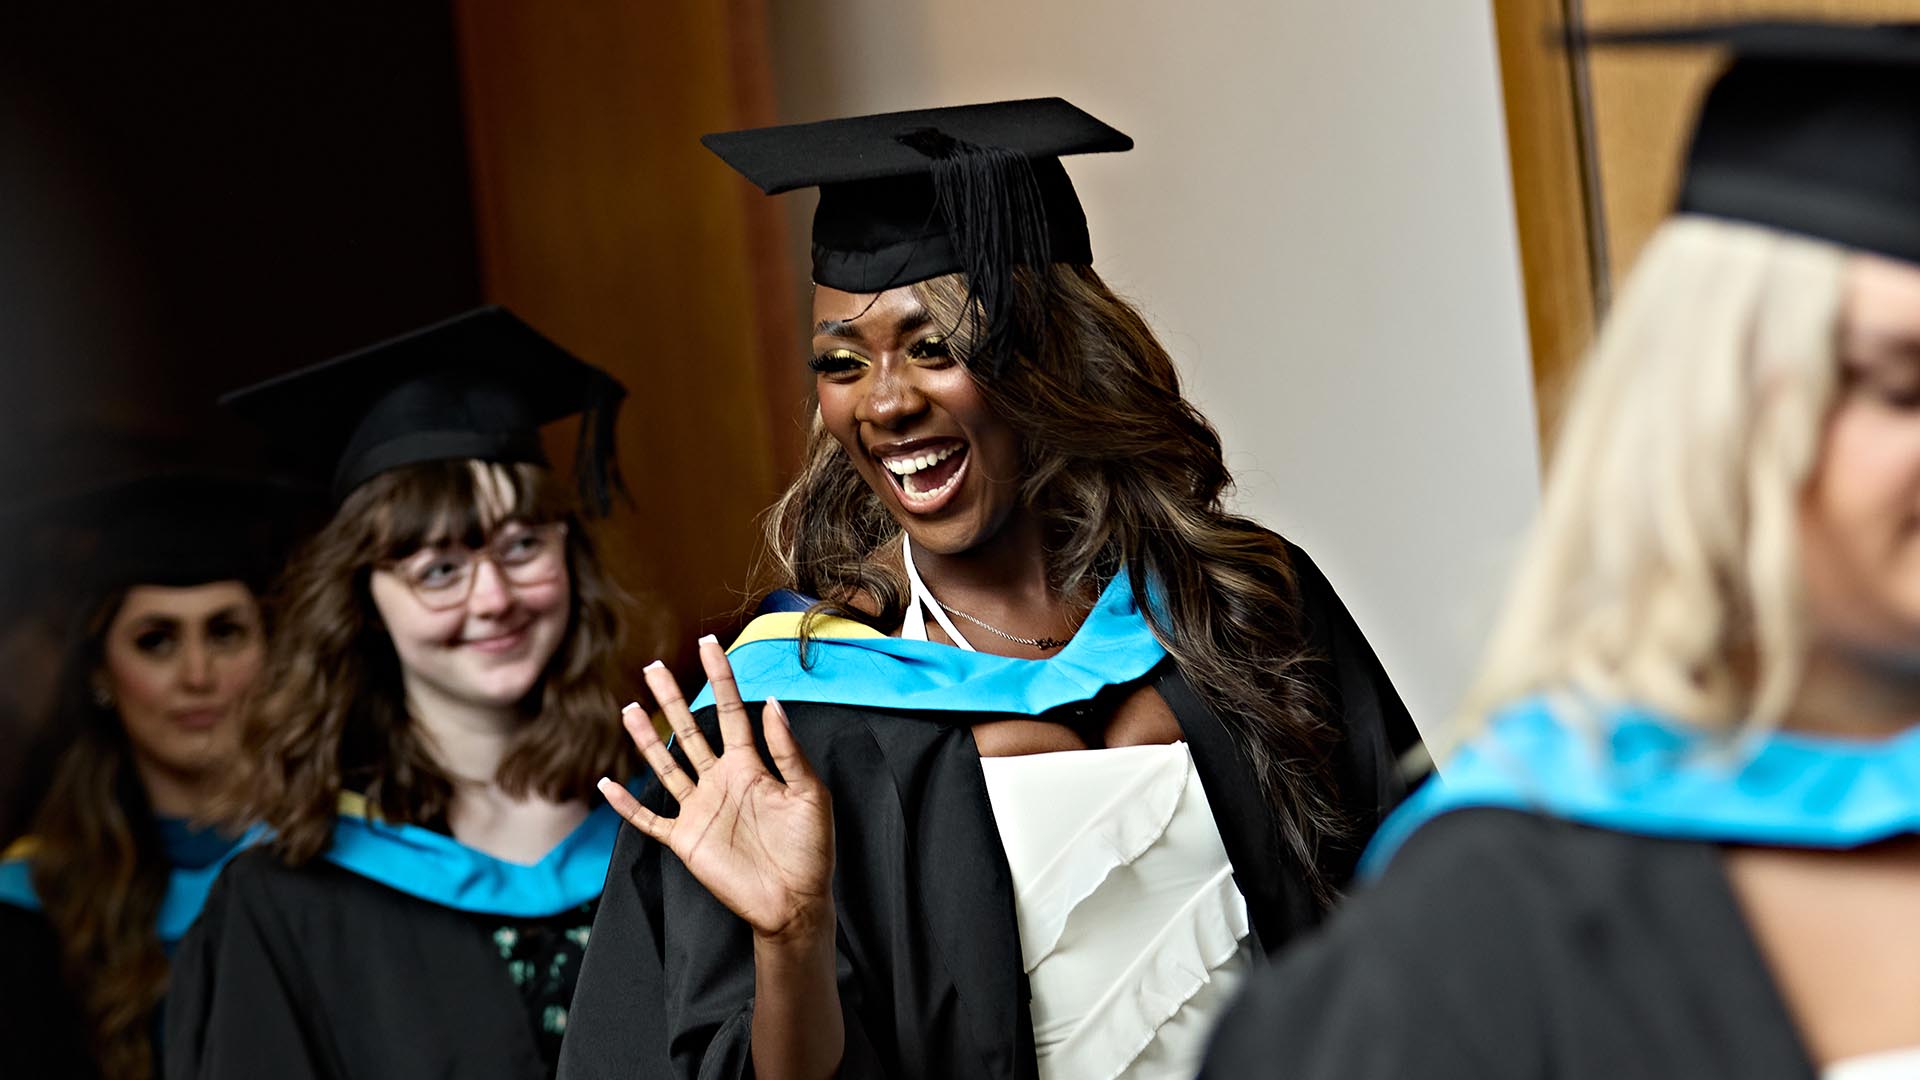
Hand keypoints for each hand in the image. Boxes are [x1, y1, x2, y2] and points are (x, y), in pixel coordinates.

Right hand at [598, 637, 833, 944]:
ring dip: (646, 740)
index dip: (720, 678)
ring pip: (666, 766)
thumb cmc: (810, 849)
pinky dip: (627, 804)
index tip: (709, 644)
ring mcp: (700, 809)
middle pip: (689, 731)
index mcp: (751, 766)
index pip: (730, 711)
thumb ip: (786, 750)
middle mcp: (721, 781)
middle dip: (672, 699)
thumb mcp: (808, 793)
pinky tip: (608, 785)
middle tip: (654, 668)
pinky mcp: (686, 840)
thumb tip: (771, 702)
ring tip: (629, 709)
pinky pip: (650, 819)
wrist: (795, 902)